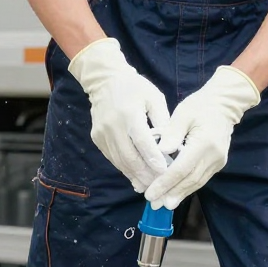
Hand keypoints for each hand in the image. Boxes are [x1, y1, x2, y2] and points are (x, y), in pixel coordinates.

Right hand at [68, 38, 169, 192]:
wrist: (104, 80)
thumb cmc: (135, 88)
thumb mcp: (154, 97)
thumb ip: (163, 120)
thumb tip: (171, 144)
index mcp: (129, 113)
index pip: (142, 141)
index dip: (153, 158)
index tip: (164, 171)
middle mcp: (112, 125)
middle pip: (129, 156)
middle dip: (145, 173)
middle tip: (159, 185)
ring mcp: (102, 133)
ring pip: (119, 161)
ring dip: (134, 175)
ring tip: (149, 186)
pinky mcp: (97, 138)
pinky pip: (112, 158)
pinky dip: (125, 168)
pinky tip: (136, 176)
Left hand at [144, 65, 259, 210]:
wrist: (224, 105)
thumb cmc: (200, 106)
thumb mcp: (183, 114)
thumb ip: (172, 133)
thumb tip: (161, 152)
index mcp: (204, 143)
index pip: (182, 168)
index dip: (165, 183)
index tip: (151, 193)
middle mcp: (214, 156)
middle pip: (190, 180)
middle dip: (171, 193)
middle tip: (154, 204)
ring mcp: (218, 161)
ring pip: (197, 182)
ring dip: (179, 194)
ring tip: (163, 203)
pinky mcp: (218, 163)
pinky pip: (201, 178)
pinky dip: (187, 187)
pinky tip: (176, 193)